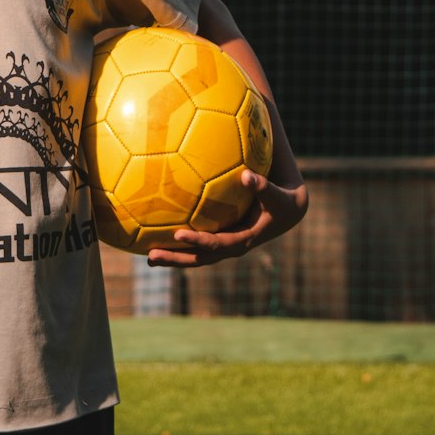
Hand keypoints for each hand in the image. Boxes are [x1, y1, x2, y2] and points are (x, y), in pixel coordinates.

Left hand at [145, 168, 307, 268]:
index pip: (216, 244)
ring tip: (147, 256)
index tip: (178, 235)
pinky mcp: (218, 237)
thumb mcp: (277, 195)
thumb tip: (245, 175)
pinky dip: (177, 243)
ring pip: (194, 255)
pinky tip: (156, 233)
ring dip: (172, 257)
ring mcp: (222, 244)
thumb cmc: (281, 200)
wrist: (287, 211)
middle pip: (198, 258)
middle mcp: (229, 246)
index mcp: (242, 240)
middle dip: (175, 259)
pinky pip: (195, 242)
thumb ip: (262, 187)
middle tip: (151, 256)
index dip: (198, 242)